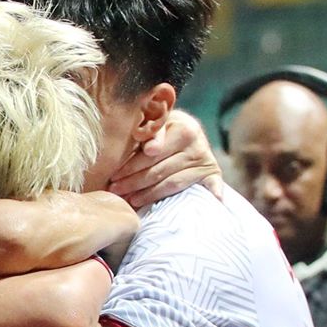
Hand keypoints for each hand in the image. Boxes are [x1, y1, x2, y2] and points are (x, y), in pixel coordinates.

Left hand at [109, 110, 224, 207]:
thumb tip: (151, 150)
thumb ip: (150, 134)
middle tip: (115, 190)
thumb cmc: (161, 130)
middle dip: (133, 183)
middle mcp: (197, 144)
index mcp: (183, 128)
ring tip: (131, 200)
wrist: (185, 128)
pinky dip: (212, 192)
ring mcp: (205, 160)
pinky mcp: (213, 172)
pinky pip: (210, 185)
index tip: (113, 176)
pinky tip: (212, 201)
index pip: (152, 155)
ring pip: (173, 183)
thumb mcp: (153, 125)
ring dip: (150, 194)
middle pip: (160, 171)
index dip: (130, 167)